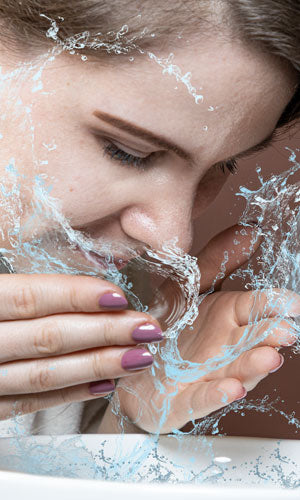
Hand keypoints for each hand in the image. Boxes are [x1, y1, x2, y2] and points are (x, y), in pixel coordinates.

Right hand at [0, 274, 162, 420]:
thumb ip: (22, 290)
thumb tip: (82, 287)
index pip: (32, 298)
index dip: (77, 296)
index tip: (119, 298)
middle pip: (49, 337)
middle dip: (105, 332)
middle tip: (146, 329)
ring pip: (46, 374)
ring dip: (98, 365)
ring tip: (138, 357)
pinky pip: (31, 404)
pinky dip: (71, 394)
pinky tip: (106, 385)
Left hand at [100, 224, 298, 433]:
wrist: (131, 361)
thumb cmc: (166, 324)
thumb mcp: (185, 285)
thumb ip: (217, 260)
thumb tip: (251, 231)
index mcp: (225, 317)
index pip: (254, 307)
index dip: (274, 305)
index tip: (294, 304)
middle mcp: (222, 347)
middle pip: (249, 341)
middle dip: (268, 337)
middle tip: (287, 332)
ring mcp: (205, 374)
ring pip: (233, 372)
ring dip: (251, 367)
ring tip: (269, 358)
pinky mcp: (183, 399)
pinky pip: (201, 398)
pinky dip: (216, 395)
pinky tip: (231, 389)